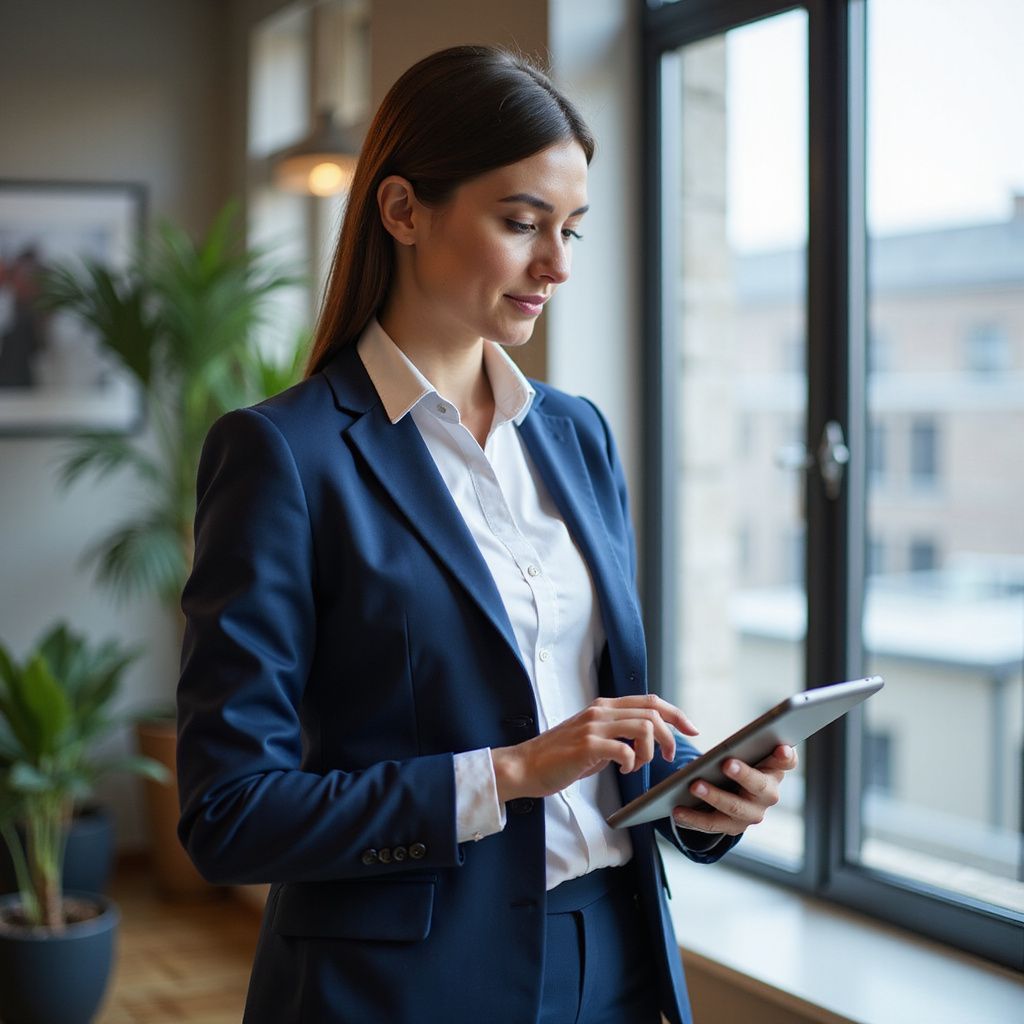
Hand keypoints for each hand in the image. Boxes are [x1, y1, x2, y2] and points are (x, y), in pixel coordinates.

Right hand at [491, 695, 698, 802]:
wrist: (526, 766)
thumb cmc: (559, 758)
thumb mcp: (593, 739)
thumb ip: (617, 734)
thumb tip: (646, 742)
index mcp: (604, 707)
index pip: (650, 701)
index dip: (676, 713)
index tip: (691, 729)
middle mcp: (600, 711)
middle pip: (652, 712)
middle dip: (670, 735)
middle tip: (667, 757)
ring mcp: (593, 726)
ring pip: (644, 727)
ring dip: (650, 750)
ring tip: (639, 765)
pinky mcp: (587, 745)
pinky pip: (624, 750)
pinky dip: (632, 763)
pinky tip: (623, 771)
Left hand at [670, 744, 798, 837]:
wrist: (732, 790)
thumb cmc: (741, 761)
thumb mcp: (747, 750)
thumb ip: (747, 742)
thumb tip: (736, 741)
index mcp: (775, 769)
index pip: (787, 761)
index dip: (785, 756)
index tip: (781, 748)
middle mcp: (769, 794)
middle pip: (759, 786)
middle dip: (743, 774)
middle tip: (727, 763)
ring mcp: (752, 813)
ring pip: (734, 807)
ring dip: (714, 796)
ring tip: (694, 785)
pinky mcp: (733, 826)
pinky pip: (712, 824)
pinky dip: (694, 818)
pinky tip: (677, 811)